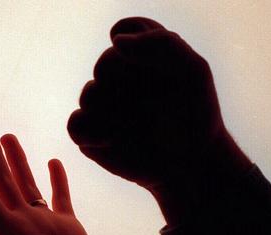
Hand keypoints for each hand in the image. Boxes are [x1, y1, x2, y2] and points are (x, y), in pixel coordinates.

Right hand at [67, 17, 228, 188]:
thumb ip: (160, 43)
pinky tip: (114, 140)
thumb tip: (115, 41)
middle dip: (129, 84)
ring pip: (89, 95)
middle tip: (155, 105)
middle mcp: (118, 78)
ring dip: (116, 112)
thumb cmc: (194, 116)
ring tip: (139, 126)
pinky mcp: (90, 135)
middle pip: (104, 65)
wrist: (190, 164)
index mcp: (141, 55)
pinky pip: (75, 125)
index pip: (125, 33)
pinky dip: (93, 132)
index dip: (139, 50)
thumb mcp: (192, 71)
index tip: (162, 69)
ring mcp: (101, 107)